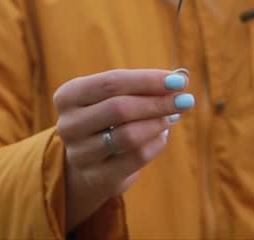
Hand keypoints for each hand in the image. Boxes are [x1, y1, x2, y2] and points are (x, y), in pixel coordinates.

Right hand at [54, 69, 193, 230]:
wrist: (86, 163)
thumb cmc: (106, 120)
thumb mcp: (115, 97)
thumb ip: (144, 86)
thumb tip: (181, 75)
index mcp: (68, 96)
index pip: (111, 82)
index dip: (147, 80)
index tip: (178, 80)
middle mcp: (68, 124)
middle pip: (119, 108)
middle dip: (157, 102)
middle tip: (186, 99)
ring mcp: (79, 153)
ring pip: (128, 135)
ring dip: (158, 123)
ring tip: (174, 116)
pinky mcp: (96, 177)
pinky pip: (135, 158)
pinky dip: (156, 144)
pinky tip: (163, 134)